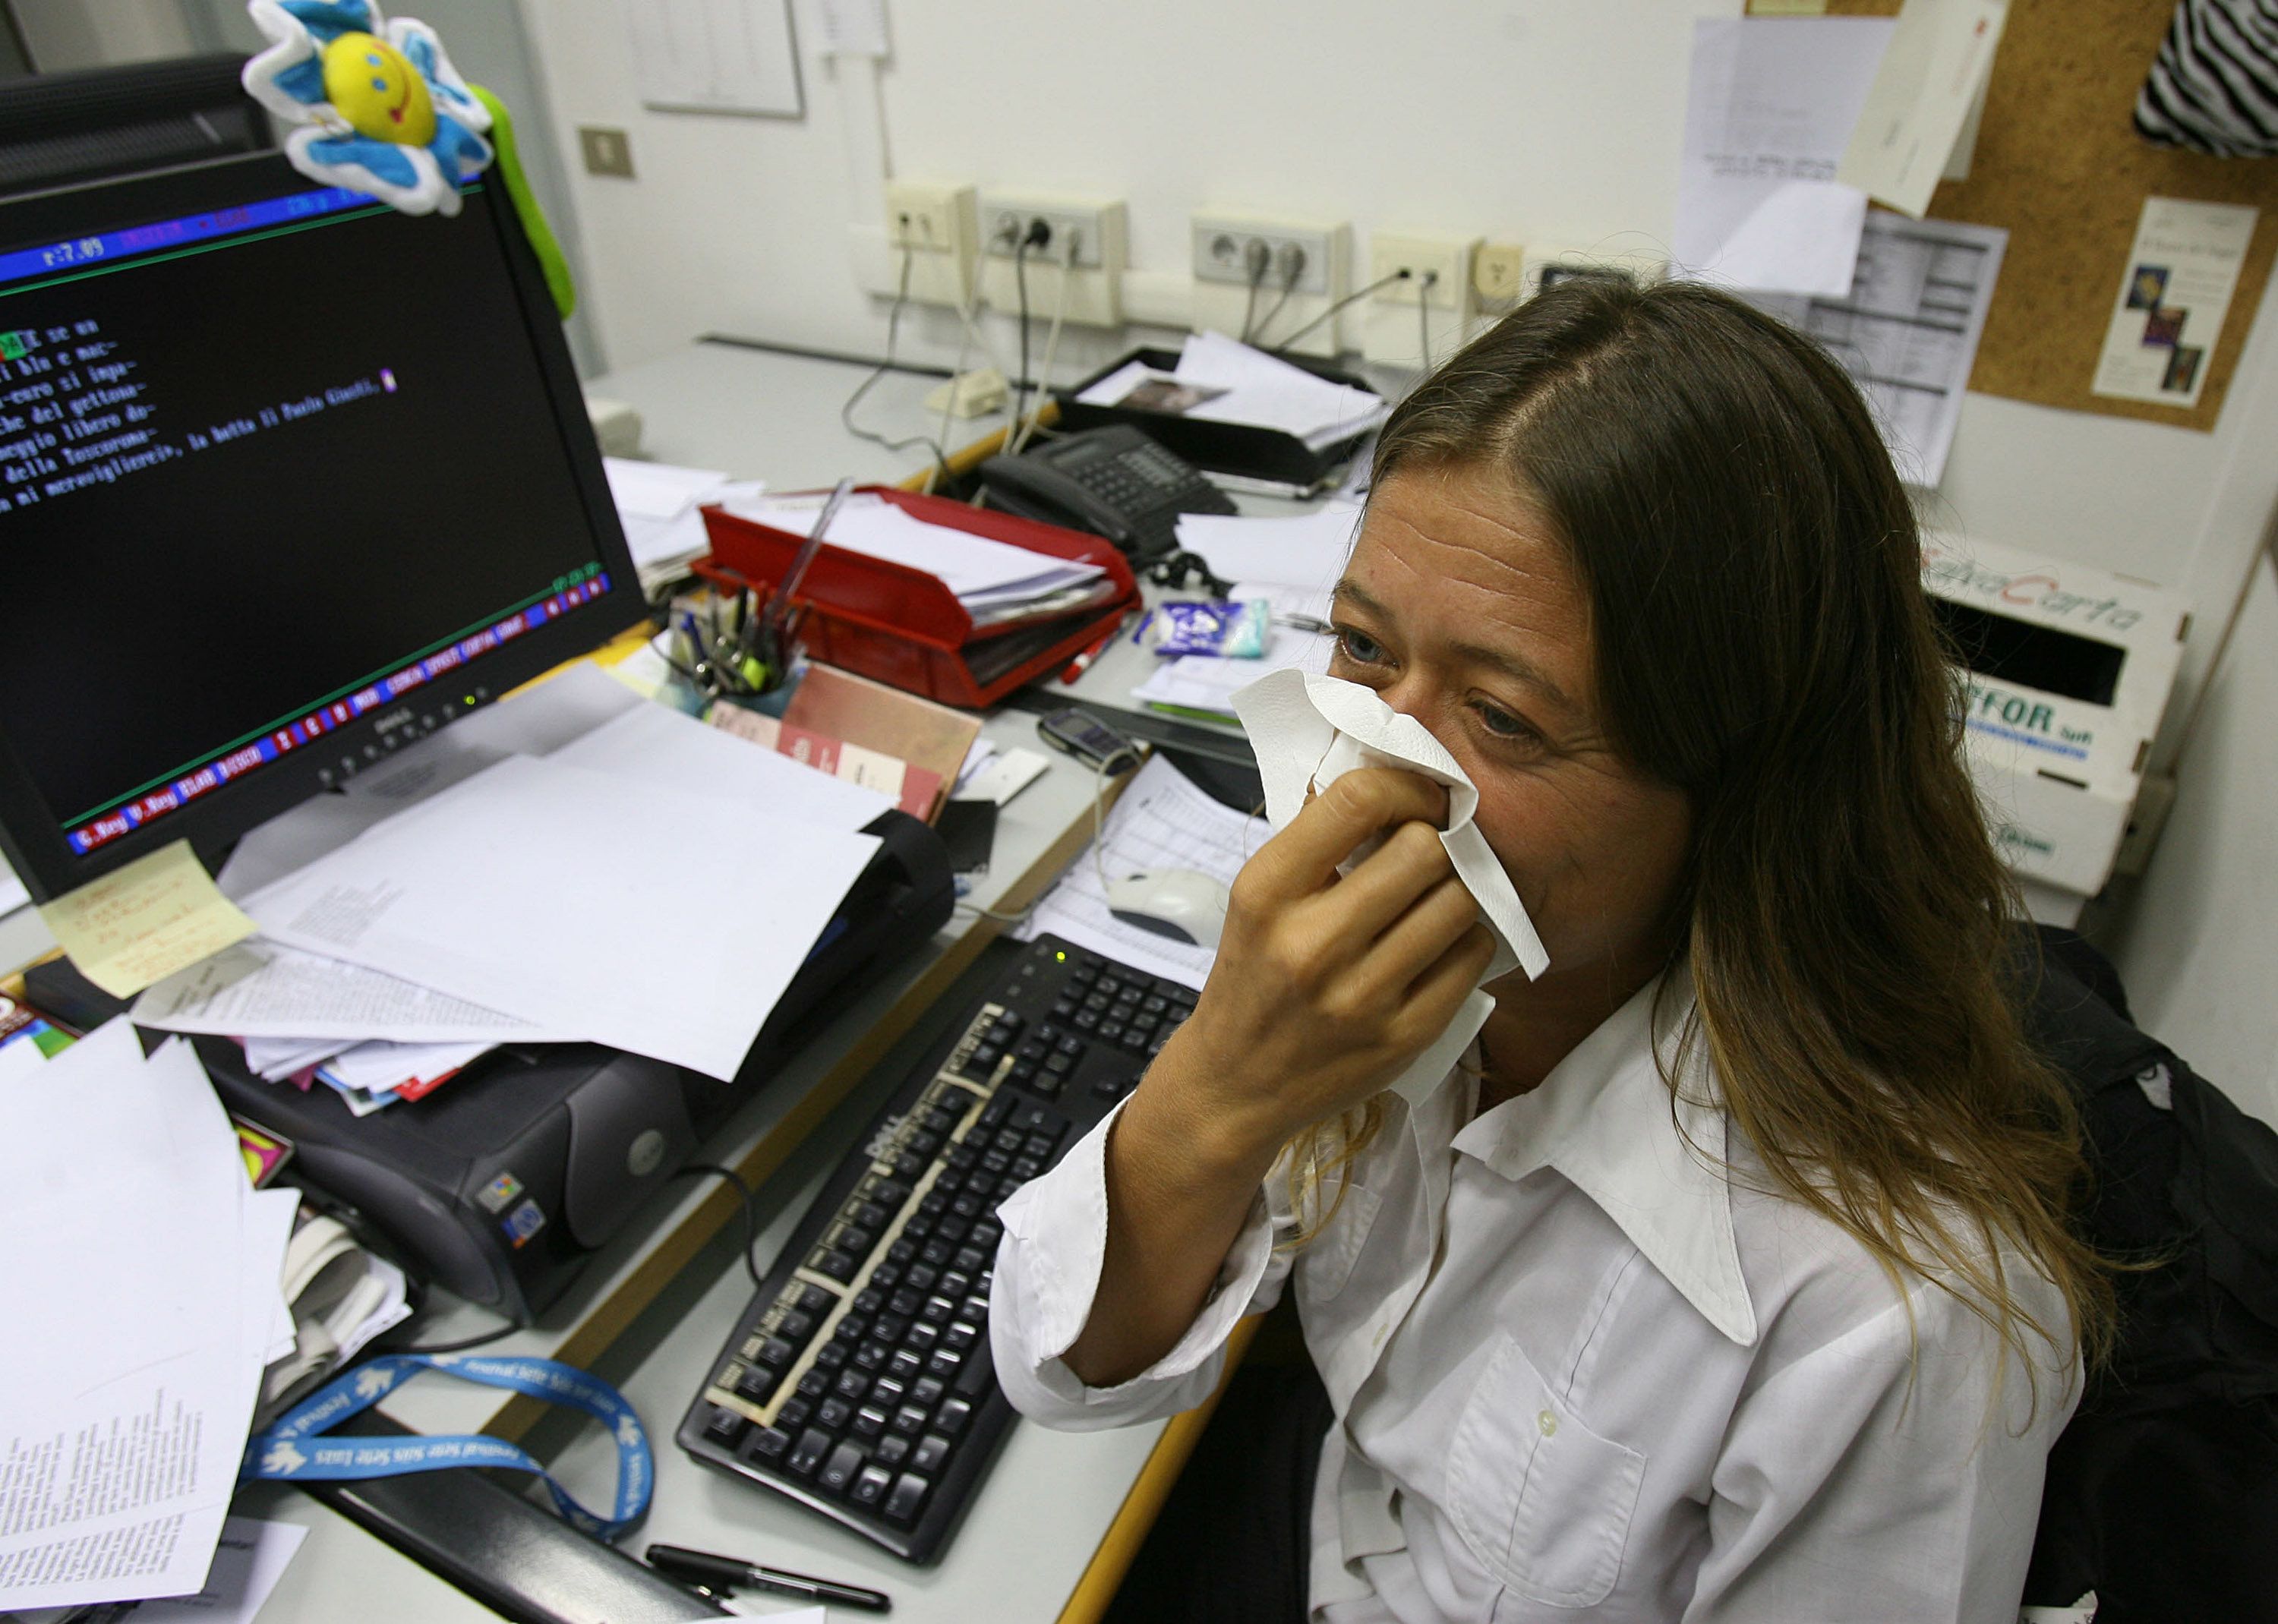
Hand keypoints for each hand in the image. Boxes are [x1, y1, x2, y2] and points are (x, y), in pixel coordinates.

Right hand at [1142, 767, 1496, 1172]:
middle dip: (1433, 841)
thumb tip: (1389, 773)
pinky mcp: (1404, 1037)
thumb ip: (1315, 839)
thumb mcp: (1257, 898)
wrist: (1236, 1085)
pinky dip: (1465, 939)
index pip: (1356, 801)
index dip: (1406, 786)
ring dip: (1456, 889)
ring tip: (1433, 897)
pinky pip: (1472, 957)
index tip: (1418, 797)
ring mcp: (1361, 997)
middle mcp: (1311, 945)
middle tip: (1427, 851)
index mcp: (1267, 893)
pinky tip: (1438, 942)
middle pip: (1423, 850)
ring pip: (1459, 902)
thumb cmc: (1252, 977)